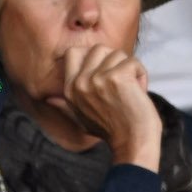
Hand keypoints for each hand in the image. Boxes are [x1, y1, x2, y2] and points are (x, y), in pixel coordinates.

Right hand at [50, 45, 161, 169]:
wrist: (131, 142)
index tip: (105, 70)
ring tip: (130, 91)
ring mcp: (98, 79)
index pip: (73, 53)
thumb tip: (49, 100)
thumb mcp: (81, 118)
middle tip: (121, 84)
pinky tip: (138, 93)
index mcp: (69, 90)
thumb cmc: (110, 131)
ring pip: (118, 54)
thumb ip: (66, 105)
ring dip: (130, 70)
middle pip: (98, 49)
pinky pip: (133, 62)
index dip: (92, 55)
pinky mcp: (117, 77)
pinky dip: (141, 76)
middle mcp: (80, 83)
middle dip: (114, 62)